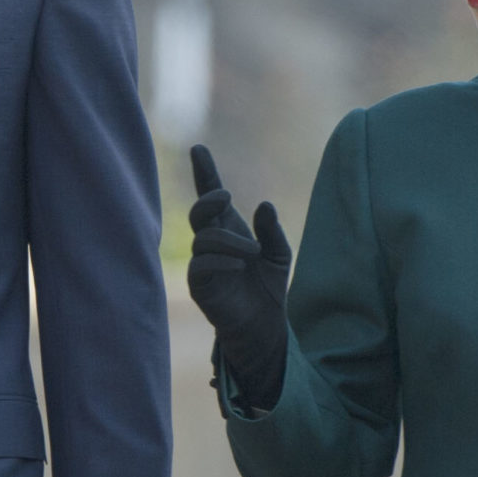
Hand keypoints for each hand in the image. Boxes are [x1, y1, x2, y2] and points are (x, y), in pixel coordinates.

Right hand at [186, 144, 291, 409]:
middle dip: (209, 200)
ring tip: (253, 254)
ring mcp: (202, 264)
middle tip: (228, 198)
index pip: (211, 197)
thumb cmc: (267, 290)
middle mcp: (211, 244)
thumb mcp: (279, 254)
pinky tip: (239, 266)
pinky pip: (202, 265)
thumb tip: (263, 205)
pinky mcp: (200, 286)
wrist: (264, 328)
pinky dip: (221, 261)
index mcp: (228, 230)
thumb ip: (272, 230)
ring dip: (230, 241)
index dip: (204, 173)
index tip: (198, 149)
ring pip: (204, 239)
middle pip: (199, 212)